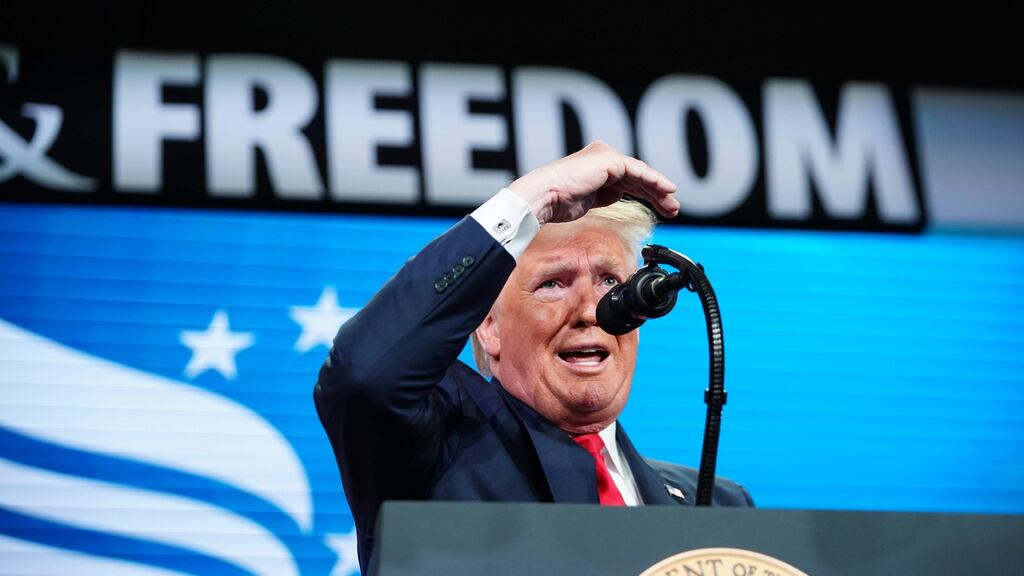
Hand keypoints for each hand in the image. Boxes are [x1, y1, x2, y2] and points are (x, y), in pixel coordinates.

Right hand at [507, 141, 678, 224]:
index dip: (646, 194)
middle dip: (656, 194)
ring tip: (673, 205)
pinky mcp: (610, 160)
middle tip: (672, 209)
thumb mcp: (587, 199)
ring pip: (641, 174)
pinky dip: (654, 180)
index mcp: (596, 166)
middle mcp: (603, 158)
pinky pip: (638, 171)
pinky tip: (668, 190)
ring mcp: (607, 157)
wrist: (545, 197)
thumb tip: (618, 195)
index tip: (661, 208)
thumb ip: (604, 194)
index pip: (628, 180)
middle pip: (637, 177)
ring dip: (659, 191)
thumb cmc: (557, 202)